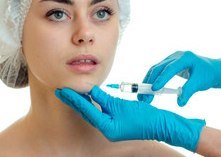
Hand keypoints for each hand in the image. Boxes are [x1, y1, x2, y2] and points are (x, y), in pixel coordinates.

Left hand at [56, 86, 204, 151]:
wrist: (160, 125)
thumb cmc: (143, 117)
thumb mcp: (121, 105)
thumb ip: (104, 99)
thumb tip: (91, 91)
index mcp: (107, 127)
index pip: (86, 109)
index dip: (74, 98)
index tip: (63, 90)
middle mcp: (106, 129)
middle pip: (86, 112)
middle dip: (74, 101)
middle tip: (60, 91)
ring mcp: (111, 127)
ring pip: (92, 113)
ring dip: (82, 102)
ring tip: (71, 92)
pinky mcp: (115, 124)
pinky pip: (100, 113)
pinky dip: (93, 104)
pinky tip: (89, 97)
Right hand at [138, 51, 220, 105]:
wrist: (213, 69)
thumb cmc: (208, 74)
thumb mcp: (200, 83)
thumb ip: (189, 92)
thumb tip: (179, 103)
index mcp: (185, 57)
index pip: (170, 68)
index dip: (161, 79)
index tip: (154, 89)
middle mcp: (175, 56)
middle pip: (158, 68)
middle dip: (149, 82)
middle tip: (144, 96)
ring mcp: (171, 59)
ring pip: (155, 69)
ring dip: (148, 82)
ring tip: (143, 96)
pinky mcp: (169, 64)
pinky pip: (158, 71)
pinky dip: (152, 80)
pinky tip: (148, 90)